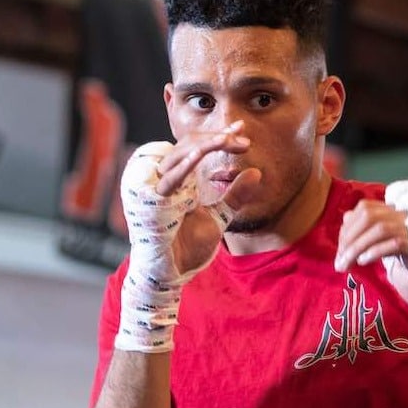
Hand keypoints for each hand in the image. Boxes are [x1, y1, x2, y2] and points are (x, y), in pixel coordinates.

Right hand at [123, 122, 259, 276]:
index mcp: (178, 180)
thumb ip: (235, 195)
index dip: (217, 137)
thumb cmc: (187, 246)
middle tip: (241, 138)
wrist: (171, 274)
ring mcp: (156, 188)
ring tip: (228, 139)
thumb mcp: (220, 216)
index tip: (241, 132)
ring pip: (179, 155)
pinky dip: (185, 164)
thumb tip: (257, 173)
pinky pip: (168, 178)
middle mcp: (164, 179)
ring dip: (205, 144)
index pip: (196, 148)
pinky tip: (202, 153)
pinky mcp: (151, 201)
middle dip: (215, 137)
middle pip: (188, 145)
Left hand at [334, 181, 407, 317]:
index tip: (340, 249)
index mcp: (402, 211)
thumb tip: (347, 217)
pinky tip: (362, 262)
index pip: (366, 208)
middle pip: (369, 216)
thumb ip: (371, 230)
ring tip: (345, 266)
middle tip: (338, 262)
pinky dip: (373, 251)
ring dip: (356, 248)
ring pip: (378, 228)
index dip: (349, 227)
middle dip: (348, 238)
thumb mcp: (390, 244)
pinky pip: (393, 243)